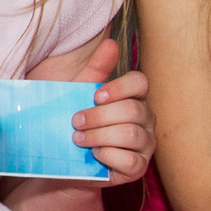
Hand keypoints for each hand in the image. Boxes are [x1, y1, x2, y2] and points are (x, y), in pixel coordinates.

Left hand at [28, 39, 152, 181]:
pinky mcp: (138, 168)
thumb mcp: (78, 95)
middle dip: (98, 116)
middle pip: (132, 110)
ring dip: (98, 136)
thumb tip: (111, 43)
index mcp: (133, 98)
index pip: (140, 83)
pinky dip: (107, 156)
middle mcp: (146, 120)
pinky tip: (93, 155)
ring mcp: (145, 145)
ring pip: (130, 134)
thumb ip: (95, 70)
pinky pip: (129, 160)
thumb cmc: (76, 124)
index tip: (94, 95)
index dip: (119, 87)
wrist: (65, 161)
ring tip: (78, 139)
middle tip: (75, 122)